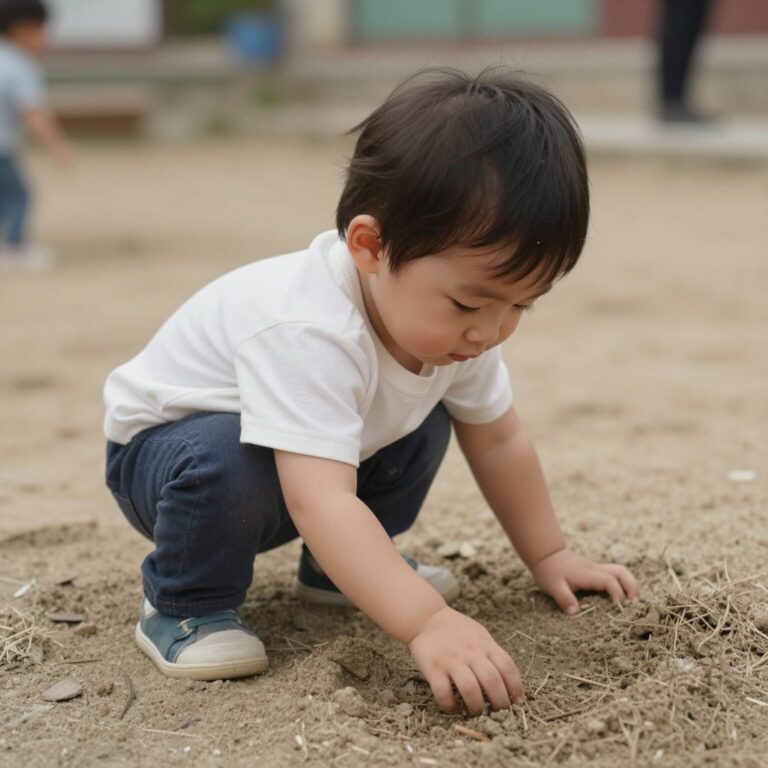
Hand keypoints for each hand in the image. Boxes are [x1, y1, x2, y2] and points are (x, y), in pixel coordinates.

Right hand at [407, 605, 523, 715]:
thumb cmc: (456, 629)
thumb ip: (492, 654)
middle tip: (499, 712)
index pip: (508, 667)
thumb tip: (509, 682)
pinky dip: (450, 706)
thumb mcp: (479, 635)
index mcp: (485, 644)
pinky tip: (453, 708)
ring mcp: (451, 660)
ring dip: (476, 706)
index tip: (517, 702)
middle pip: (492, 681)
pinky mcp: (433, 668)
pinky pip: (443, 693)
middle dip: (500, 703)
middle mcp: (470, 652)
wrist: (425, 617)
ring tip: (477, 712)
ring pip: (470, 689)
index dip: (516, 688)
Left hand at [531, 548, 639, 614]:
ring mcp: (596, 568)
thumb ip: (563, 598)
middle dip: (632, 587)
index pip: (609, 581)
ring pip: (620, 570)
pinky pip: (614, 574)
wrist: (546, 554)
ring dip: (629, 584)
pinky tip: (620, 597)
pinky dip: (622, 584)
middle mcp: (595, 569)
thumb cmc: (549, 571)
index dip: (617, 594)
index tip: (619, 608)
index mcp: (587, 574)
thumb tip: (574, 613)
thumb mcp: (552, 586)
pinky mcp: (595, 570)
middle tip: (635, 605)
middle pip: (621, 571)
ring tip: (632, 602)